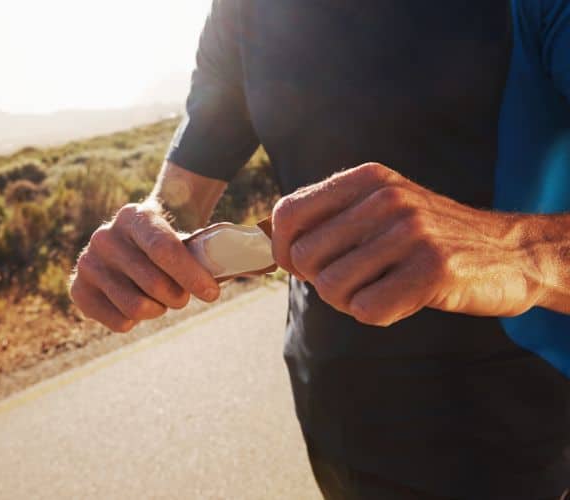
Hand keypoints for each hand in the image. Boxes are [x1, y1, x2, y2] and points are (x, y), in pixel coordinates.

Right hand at [70, 201, 220, 331]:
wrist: (131, 242)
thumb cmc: (167, 243)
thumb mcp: (185, 238)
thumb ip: (210, 253)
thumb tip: (254, 266)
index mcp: (134, 216)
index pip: (164, 249)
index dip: (190, 275)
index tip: (212, 293)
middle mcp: (104, 236)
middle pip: (153, 283)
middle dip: (178, 297)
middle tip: (182, 297)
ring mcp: (88, 262)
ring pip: (136, 307)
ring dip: (158, 310)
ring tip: (161, 301)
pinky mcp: (78, 289)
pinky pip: (118, 321)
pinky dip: (135, 321)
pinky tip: (136, 304)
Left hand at [271, 163, 545, 325]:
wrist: (510, 252)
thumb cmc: (429, 237)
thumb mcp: (382, 206)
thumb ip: (332, 216)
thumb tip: (273, 245)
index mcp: (367, 179)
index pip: (288, 212)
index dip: (282, 248)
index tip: (299, 265)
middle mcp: (386, 198)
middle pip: (305, 256)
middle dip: (319, 281)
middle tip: (352, 282)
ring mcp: (410, 232)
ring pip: (332, 288)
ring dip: (348, 301)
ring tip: (380, 288)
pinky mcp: (433, 269)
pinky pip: (367, 310)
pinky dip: (377, 315)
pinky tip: (401, 300)